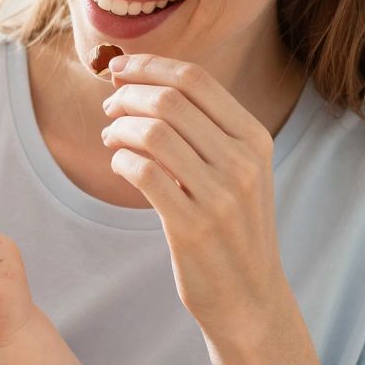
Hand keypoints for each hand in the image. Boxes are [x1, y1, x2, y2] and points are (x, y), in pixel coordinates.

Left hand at [99, 54, 284, 343]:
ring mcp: (219, 195)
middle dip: (127, 95)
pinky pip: (142, 172)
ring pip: (152, 134)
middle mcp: (242, 162)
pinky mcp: (192, 226)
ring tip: (109, 138)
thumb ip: (208, 130)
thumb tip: (147, 83)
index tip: (120, 69)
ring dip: (118, 128)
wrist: (249, 298)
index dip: (150, 66)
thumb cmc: (234, 229)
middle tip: (109, 107)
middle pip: (169, 101)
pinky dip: (120, 161)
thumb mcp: (241, 172)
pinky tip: (119, 165)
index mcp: (255, 139)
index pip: (196, 80)